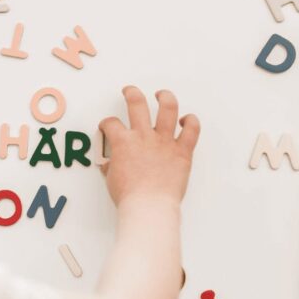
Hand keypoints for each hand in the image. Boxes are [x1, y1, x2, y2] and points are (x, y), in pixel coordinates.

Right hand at [99, 86, 199, 205]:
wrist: (149, 206)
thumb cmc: (130, 196)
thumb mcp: (111, 178)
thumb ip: (111, 165)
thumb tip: (111, 164)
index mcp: (123, 142)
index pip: (111, 124)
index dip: (107, 123)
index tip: (107, 126)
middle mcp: (143, 136)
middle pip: (137, 103)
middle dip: (132, 93)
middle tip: (130, 91)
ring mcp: (164, 141)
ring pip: (168, 108)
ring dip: (165, 97)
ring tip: (162, 94)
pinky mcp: (182, 151)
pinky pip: (192, 130)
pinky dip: (191, 122)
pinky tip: (187, 119)